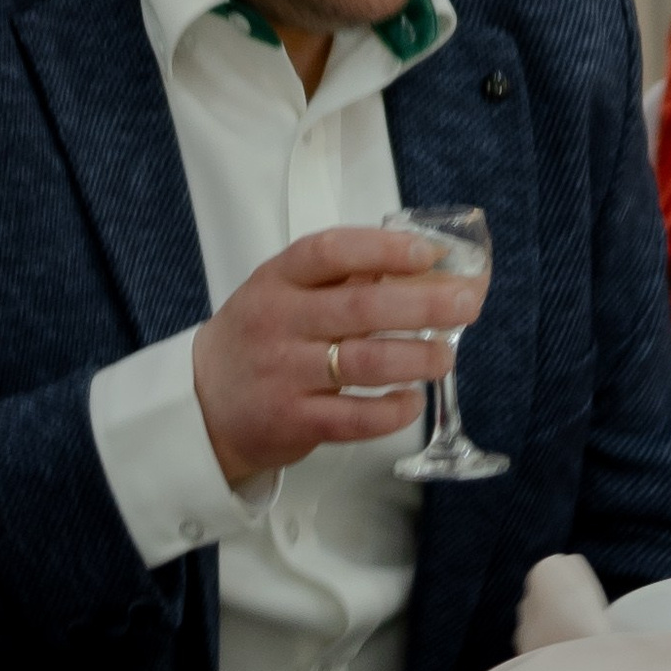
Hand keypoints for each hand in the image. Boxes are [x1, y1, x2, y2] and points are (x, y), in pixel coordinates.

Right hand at [191, 226, 482, 490]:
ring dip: (417, 358)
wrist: (203, 404)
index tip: (428, 252)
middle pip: (359, 308)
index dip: (383, 249)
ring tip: (445, 357)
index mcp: (277, 280)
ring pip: (363, 364)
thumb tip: (431, 267)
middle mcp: (278, 322)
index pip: (329, 252)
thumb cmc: (260, 339)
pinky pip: (355, 418)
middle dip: (424, 304)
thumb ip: (344, 280)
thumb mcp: (284, 294)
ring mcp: (284, 374)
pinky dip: (393, 411)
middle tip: (467, 305)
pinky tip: (413, 401)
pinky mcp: (293, 421)